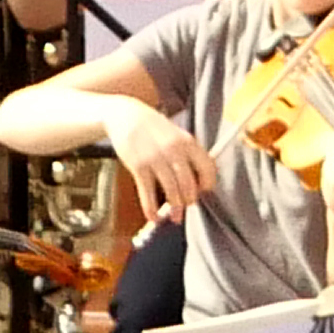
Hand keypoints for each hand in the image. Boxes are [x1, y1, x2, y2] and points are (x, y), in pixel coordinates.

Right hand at [105, 103, 216, 222]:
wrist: (126, 115)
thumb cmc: (154, 128)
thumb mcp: (177, 134)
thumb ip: (188, 154)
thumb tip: (199, 180)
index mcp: (188, 142)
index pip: (207, 168)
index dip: (207, 184)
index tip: (203, 191)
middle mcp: (174, 150)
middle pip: (190, 184)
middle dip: (190, 200)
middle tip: (187, 205)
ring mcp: (156, 158)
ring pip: (172, 191)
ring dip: (175, 209)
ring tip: (175, 217)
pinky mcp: (138, 166)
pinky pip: (148, 193)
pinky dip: (151, 209)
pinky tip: (153, 217)